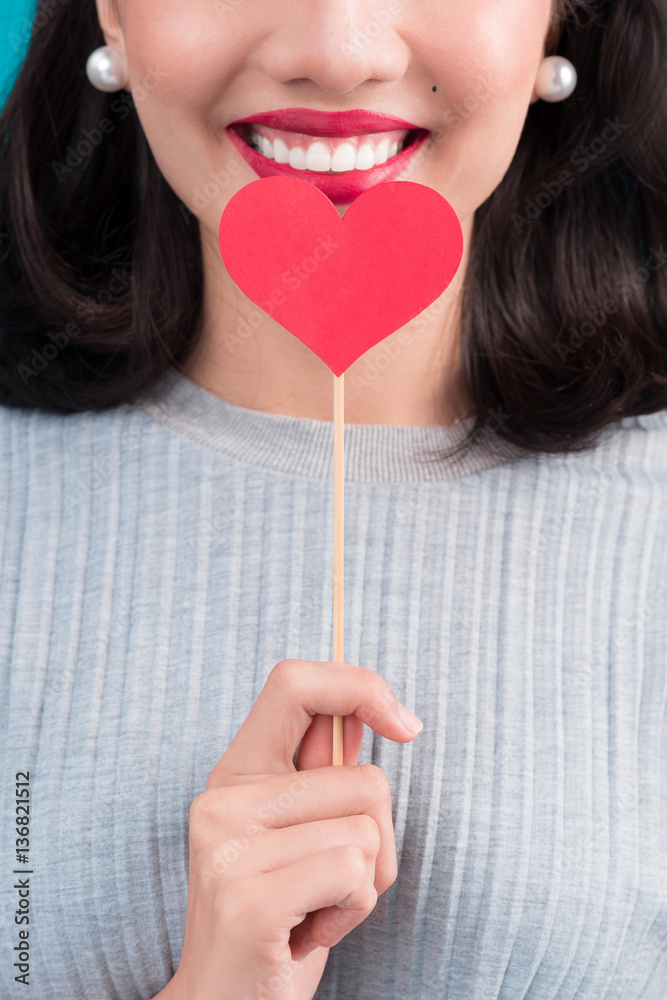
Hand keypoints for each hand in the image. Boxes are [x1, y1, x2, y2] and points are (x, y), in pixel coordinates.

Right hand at [166, 658, 423, 999]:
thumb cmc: (280, 918)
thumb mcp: (296, 834)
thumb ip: (323, 773)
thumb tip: (371, 713)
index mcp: (235, 772)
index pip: (294, 682)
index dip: (360, 686)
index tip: (405, 726)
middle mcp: (221, 799)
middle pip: (364, 778)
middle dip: (377, 839)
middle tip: (330, 882)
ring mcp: (228, 847)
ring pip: (364, 828)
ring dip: (365, 882)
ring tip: (315, 908)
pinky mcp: (248, 897)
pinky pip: (353, 871)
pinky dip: (353, 909)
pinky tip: (310, 933)